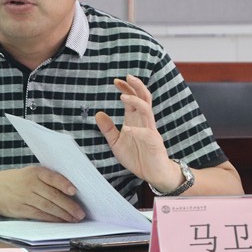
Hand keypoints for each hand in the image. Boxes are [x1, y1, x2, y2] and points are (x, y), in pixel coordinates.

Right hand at [0, 166, 85, 221]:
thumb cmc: (16, 180)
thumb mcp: (30, 173)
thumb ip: (47, 179)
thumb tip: (70, 190)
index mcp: (34, 171)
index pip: (52, 177)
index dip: (64, 184)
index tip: (74, 191)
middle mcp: (30, 183)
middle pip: (52, 195)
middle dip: (68, 206)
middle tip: (80, 213)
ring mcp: (24, 197)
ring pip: (47, 207)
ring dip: (62, 215)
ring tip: (73, 219)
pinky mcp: (20, 209)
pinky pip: (39, 215)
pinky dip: (51, 219)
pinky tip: (60, 222)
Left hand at [95, 75, 182, 192]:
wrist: (154, 173)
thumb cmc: (137, 157)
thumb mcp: (117, 143)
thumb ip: (108, 129)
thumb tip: (98, 114)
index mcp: (135, 119)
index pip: (133, 98)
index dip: (126, 88)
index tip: (116, 81)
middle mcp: (144, 122)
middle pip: (144, 98)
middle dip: (136, 86)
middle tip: (127, 77)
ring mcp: (150, 131)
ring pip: (147, 110)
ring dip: (135, 102)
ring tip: (123, 97)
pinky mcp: (154, 143)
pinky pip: (146, 134)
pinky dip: (136, 130)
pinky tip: (127, 129)